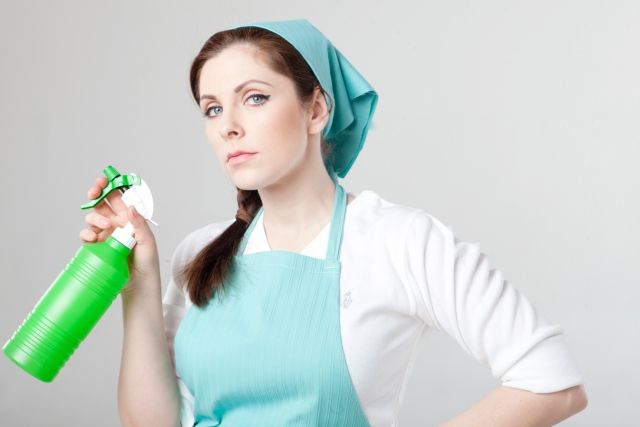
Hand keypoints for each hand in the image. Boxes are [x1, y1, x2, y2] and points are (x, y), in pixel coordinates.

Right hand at [79, 175, 159, 292]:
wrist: (139, 285)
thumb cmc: (148, 263)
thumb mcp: (148, 242)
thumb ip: (139, 225)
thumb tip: (131, 208)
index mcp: (130, 218)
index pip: (118, 198)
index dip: (110, 187)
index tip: (104, 180)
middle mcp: (116, 224)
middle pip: (102, 203)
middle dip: (96, 194)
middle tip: (94, 193)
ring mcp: (105, 235)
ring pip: (93, 218)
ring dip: (94, 217)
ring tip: (103, 226)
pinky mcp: (97, 247)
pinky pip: (86, 236)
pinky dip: (86, 234)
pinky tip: (93, 238)